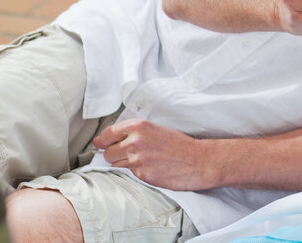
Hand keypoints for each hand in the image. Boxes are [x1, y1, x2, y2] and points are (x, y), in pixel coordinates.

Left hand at [93, 119, 217, 190]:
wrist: (199, 160)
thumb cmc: (180, 145)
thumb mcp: (156, 130)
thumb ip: (133, 133)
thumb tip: (108, 141)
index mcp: (139, 126)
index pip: (107, 134)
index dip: (104, 140)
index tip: (103, 144)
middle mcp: (135, 141)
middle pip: (107, 151)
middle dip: (114, 154)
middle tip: (129, 154)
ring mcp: (137, 159)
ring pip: (114, 164)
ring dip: (124, 164)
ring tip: (143, 160)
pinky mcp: (141, 174)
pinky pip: (129, 174)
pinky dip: (137, 172)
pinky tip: (151, 168)